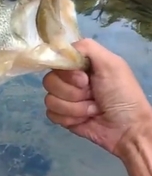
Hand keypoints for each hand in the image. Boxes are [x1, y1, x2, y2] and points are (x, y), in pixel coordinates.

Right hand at [43, 39, 151, 155]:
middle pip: (49, 81)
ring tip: (92, 110)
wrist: (126, 128)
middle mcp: (69, 80)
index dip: (67, 73)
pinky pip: (51, 114)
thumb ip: (86, 48)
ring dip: (74, 108)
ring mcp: (64, 99)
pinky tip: (84, 120)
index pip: (56, 62)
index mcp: (79, 65)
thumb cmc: (122, 94)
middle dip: (72, 92)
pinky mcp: (62, 117)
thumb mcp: (111, 63)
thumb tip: (60, 50)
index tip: (84, 79)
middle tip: (92, 95)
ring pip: (49, 100)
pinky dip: (69, 118)